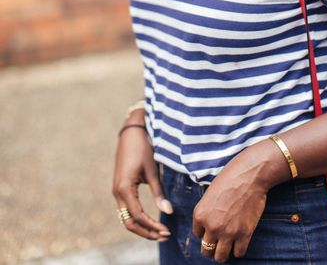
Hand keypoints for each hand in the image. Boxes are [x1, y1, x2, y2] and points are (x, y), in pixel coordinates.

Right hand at [112, 113, 172, 241]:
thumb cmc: (143, 148)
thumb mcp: (152, 170)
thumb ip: (159, 192)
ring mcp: (117, 190)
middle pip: (129, 223)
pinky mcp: (120, 187)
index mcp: (124, 188)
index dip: (152, 227)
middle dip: (146, 232)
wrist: (132, 131)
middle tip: (164, 236)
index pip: (138, 217)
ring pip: (126, 218)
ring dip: (142, 227)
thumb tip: (168, 212)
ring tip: (159, 231)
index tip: (167, 231)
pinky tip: (151, 220)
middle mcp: (117, 192)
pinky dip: (138, 218)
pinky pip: (127, 209)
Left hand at [192, 139, 280, 262]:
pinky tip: (241, 241)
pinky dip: (239, 250)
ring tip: (229, 246)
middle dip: (212, 248)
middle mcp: (211, 226)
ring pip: (220, 257)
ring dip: (224, 253)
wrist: (250, 175)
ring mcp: (228, 232)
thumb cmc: (230, 178)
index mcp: (200, 214)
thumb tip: (209, 224)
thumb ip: (208, 210)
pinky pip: (239, 253)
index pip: (198, 234)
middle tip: (220, 241)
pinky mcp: (244, 234)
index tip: (214, 225)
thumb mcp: (211, 193)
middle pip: (206, 251)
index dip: (206, 231)